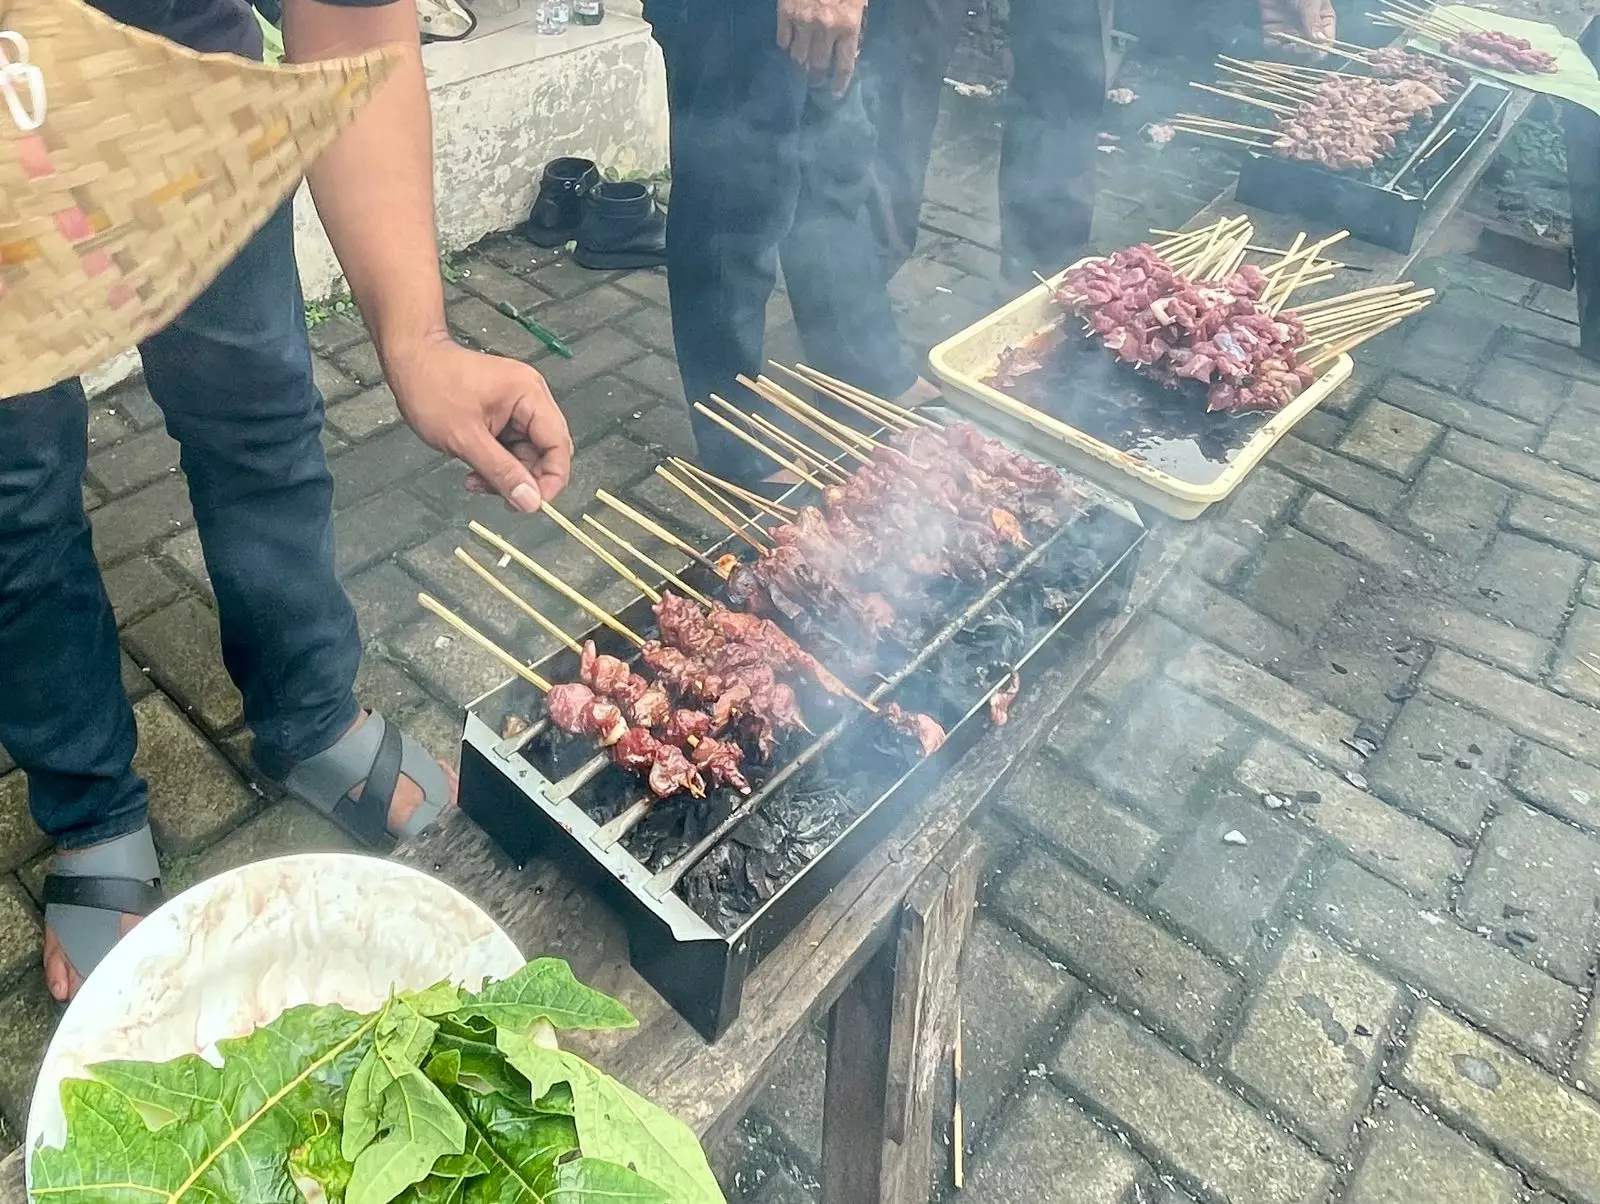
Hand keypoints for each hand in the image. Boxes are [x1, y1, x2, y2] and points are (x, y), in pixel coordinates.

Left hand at [386, 334, 572, 511]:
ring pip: (527, 454)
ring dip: (506, 474)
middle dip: (524, 478)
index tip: (534, 504)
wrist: (409, 361)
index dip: (552, 479)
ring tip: (476, 480)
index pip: (559, 444)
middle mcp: (531, 397)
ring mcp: (518, 405)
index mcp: (529, 395)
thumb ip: (502, 473)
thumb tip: (531, 502)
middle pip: (546, 451)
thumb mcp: (465, 439)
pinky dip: (496, 463)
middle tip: (500, 496)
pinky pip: (511, 447)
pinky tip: (475, 470)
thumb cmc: (431, 388)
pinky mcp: (504, 413)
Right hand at [777, 0, 867, 94]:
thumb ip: (852, 27)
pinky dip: (786, 46)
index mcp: (848, 26)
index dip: (839, 84)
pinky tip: (790, 46)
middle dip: (817, 79)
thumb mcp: (856, 3)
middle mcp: (825, 30)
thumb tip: (849, 51)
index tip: (835, 95)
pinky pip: (783, 41)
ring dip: (800, 65)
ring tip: (802, 67)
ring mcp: (803, 22)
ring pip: (798, 57)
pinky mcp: (785, 13)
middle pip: (818, 67)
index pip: (844, 66)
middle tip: (815, 82)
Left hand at [1260, 0, 1336, 45]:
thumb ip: (1313, 20)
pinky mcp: (1272, 27)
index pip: (1326, 40)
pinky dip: (1271, 44)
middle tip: (1296, 47)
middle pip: (1306, 48)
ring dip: (1285, 50)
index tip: (1313, 51)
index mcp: (1323, 18)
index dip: (1320, 49)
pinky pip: (1272, 42)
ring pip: (1288, 48)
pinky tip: (1273, 40)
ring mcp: (1289, 27)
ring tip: (1284, 44)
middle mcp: (1306, 26)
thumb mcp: (1310, 1)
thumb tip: (1319, 42)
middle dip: (1301, 50)